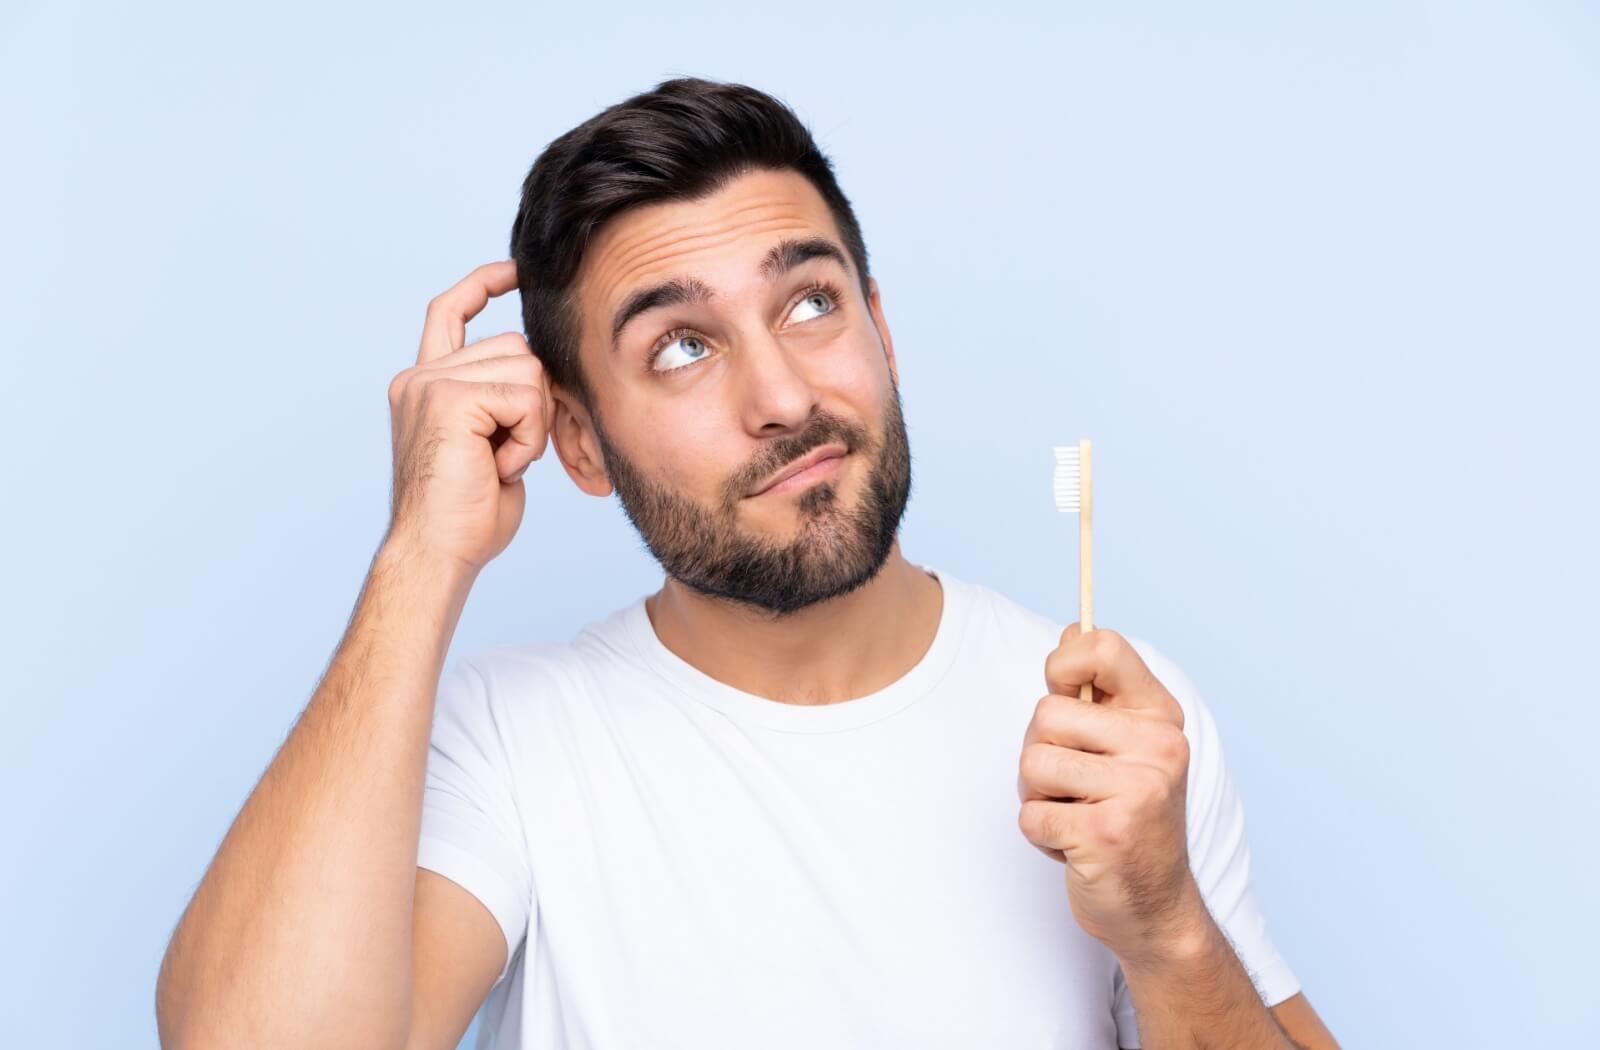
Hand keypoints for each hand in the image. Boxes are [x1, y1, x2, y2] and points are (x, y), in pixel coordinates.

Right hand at [383, 260, 551, 575]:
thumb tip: (540, 375)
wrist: (437, 553)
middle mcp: (420, 376)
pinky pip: (526, 397)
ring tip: (499, 461)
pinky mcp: (449, 398)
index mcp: (425, 384)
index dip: (484, 284)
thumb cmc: (468, 516)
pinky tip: (499, 466)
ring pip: (526, 369)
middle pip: (516, 346)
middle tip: (508, 453)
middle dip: (534, 401)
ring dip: (532, 423)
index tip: (515, 271)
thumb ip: (502, 402)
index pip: (450, 312)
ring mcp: (430, 383)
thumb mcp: (490, 444)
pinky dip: (528, 437)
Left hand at [1016, 623, 1204, 966]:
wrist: (1155, 908)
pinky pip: (1031, 814)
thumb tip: (1071, 630)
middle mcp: (1160, 747)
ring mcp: (1138, 791)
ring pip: (1031, 763)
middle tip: (1075, 786)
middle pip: (1044, 713)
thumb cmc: (1126, 816)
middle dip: (1040, 753)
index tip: (1063, 692)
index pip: (1102, 647)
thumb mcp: (1124, 745)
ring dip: (1038, 797)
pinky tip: (1076, 846)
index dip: (1062, 665)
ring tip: (1077, 815)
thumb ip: (1098, 691)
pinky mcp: (1107, 833)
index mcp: (1161, 716)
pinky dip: (1041, 835)